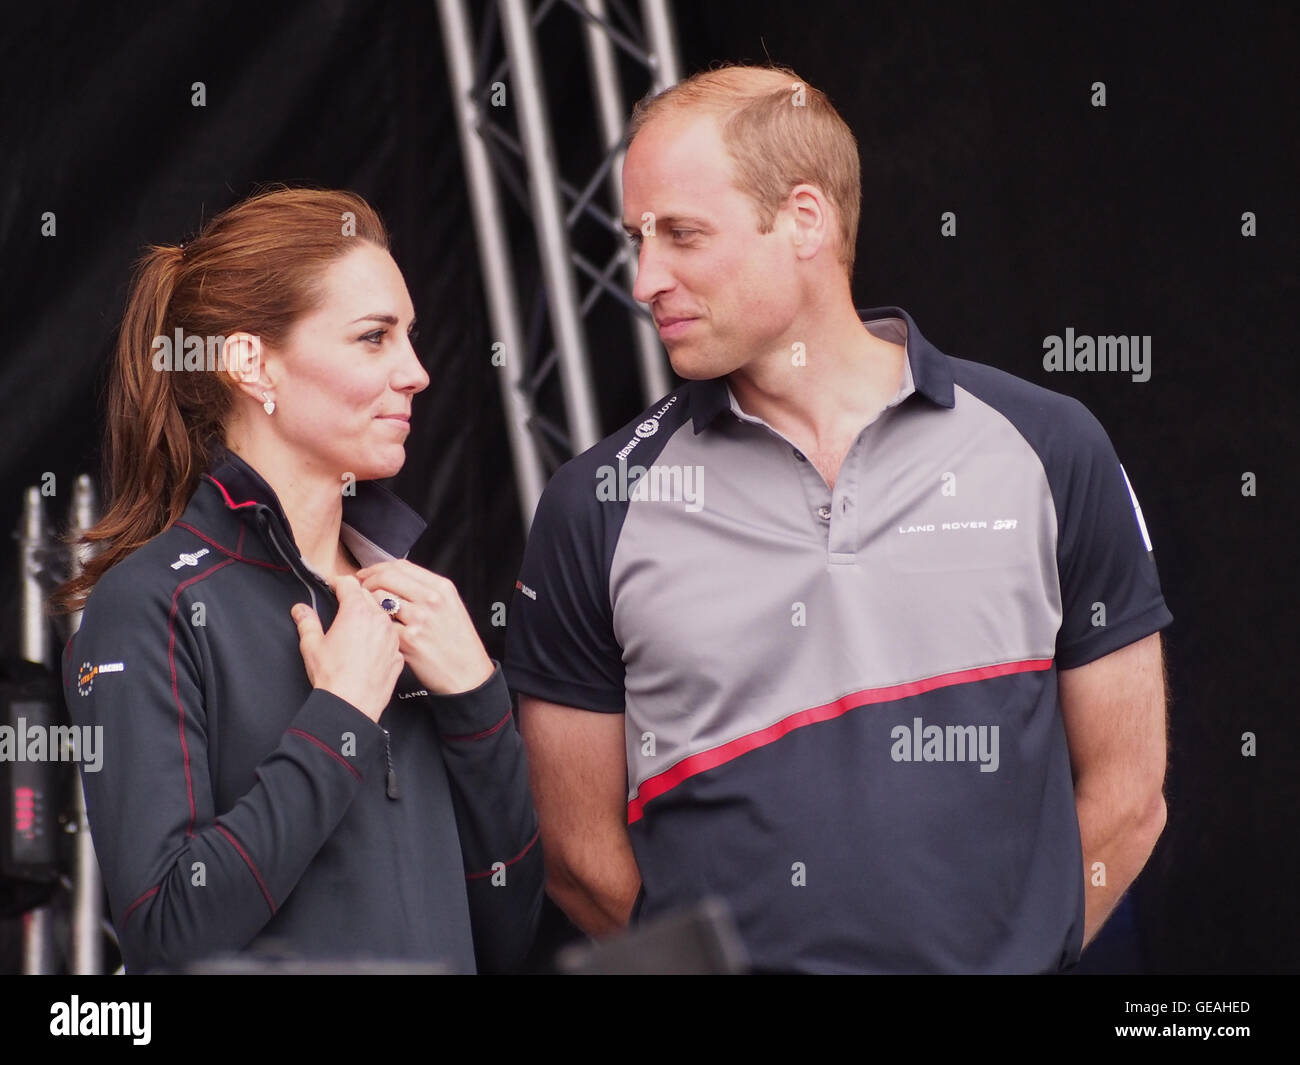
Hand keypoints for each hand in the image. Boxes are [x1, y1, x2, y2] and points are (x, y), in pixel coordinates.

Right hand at [291, 576, 403, 721]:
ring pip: (384, 614)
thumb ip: (307, 622)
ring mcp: (392, 637)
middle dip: (355, 596)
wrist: (352, 705)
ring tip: (358, 625)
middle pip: (369, 595)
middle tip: (343, 604)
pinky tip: (370, 647)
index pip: (349, 583)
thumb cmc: (332, 676)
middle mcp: (379, 619)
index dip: (338, 582)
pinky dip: (382, 636)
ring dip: (372, 614)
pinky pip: (391, 636)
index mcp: (356, 611)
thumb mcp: (312, 645)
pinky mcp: (398, 654)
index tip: (333, 586)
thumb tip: (300, 610)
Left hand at [354, 560, 494, 694]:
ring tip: (368, 611)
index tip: (368, 574)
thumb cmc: (458, 642)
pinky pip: (381, 624)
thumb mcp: (452, 607)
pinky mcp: (408, 640)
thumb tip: (396, 580)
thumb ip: (427, 591)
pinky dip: (375, 625)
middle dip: (368, 581)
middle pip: (387, 578)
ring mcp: (420, 619)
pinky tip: (376, 630)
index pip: (401, 566)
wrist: (467, 674)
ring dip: (368, 603)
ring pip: (379, 599)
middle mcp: (431, 600)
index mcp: (442, 588)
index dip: (378, 567)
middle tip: (361, 590)